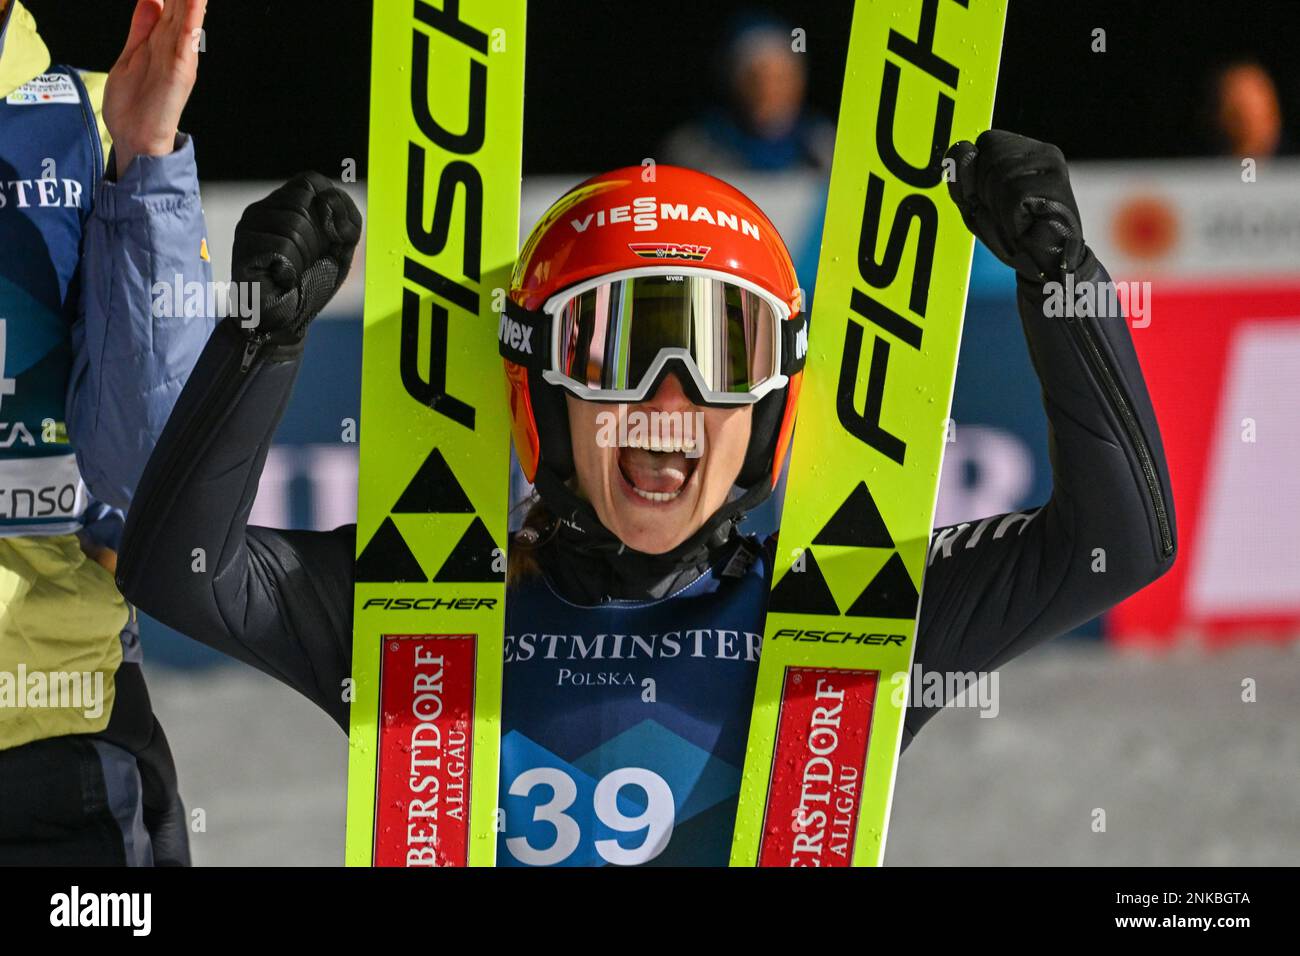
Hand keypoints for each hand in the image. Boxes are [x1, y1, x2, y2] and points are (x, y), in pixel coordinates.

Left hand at [103, 0, 207, 178]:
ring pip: (188, 12)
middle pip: (184, 0)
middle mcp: (177, 44)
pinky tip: (194, 0)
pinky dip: (192, 15)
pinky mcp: (178, 69)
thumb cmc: (134, 106)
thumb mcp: (131, 54)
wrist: (136, 140)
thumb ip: (142, 26)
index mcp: (165, 39)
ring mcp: (179, 56)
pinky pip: (186, 37)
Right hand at [232, 172, 362, 343]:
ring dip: (304, 257)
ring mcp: (248, 228)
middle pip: (303, 201)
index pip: (311, 180)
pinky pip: (281, 247)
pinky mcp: (242, 248)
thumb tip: (331, 200)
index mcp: (284, 205)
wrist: (286, 323)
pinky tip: (282, 280)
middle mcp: (262, 210)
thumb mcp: (339, 247)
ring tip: (291, 273)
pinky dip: (291, 270)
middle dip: (319, 238)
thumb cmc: (310, 284)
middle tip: (307, 263)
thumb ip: (344, 219)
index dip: (332, 206)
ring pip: (293, 224)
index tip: (334, 238)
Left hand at [945, 130, 1086, 282]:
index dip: (975, 173)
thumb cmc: (1012, 236)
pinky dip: (1010, 216)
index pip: (984, 141)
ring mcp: (1051, 163)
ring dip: (998, 205)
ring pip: (1000, 171)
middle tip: (1004, 214)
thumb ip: (961, 178)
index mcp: (1021, 151)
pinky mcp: (1056, 182)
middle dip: (985, 189)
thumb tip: (963, 150)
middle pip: (990, 152)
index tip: (988, 200)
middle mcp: (1039, 151)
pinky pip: (1014, 192)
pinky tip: (1024, 225)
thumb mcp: (974, 205)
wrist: (1046, 267)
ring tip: (1015, 220)